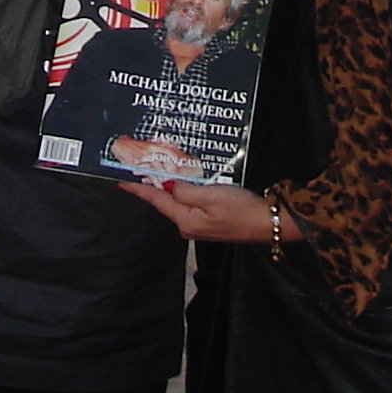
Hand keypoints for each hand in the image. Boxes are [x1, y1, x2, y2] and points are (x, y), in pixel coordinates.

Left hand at [120, 180, 296, 244]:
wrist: (270, 224)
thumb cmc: (242, 209)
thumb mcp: (211, 196)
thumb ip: (185, 190)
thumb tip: (166, 185)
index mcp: (186, 220)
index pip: (156, 201)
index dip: (138, 189)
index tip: (121, 181)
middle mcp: (189, 225)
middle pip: (165, 202)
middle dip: (153, 184)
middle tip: (140, 166)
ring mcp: (201, 225)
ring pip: (179, 202)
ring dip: (170, 186)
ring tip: (160, 169)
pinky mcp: (212, 222)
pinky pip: (191, 203)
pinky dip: (185, 190)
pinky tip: (186, 181)